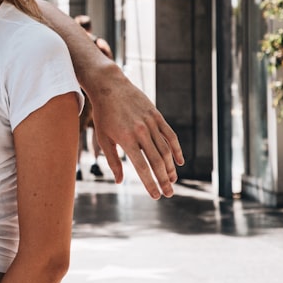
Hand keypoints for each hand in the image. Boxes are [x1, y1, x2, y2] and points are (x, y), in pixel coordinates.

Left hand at [89, 65, 183, 198]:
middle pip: (157, 161)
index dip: (150, 183)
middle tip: (169, 193)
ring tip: (172, 180)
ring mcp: (151, 123)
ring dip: (170, 168)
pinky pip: (170, 136)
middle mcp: (141, 132)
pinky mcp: (157, 116)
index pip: (142, 167)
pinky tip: (179, 162)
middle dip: (164, 180)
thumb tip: (120, 181)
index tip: (156, 196)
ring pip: (165, 150)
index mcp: (126, 139)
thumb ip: (113, 160)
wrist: (110, 86)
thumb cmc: (103, 114)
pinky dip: (176, 149)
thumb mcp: (103, 138)